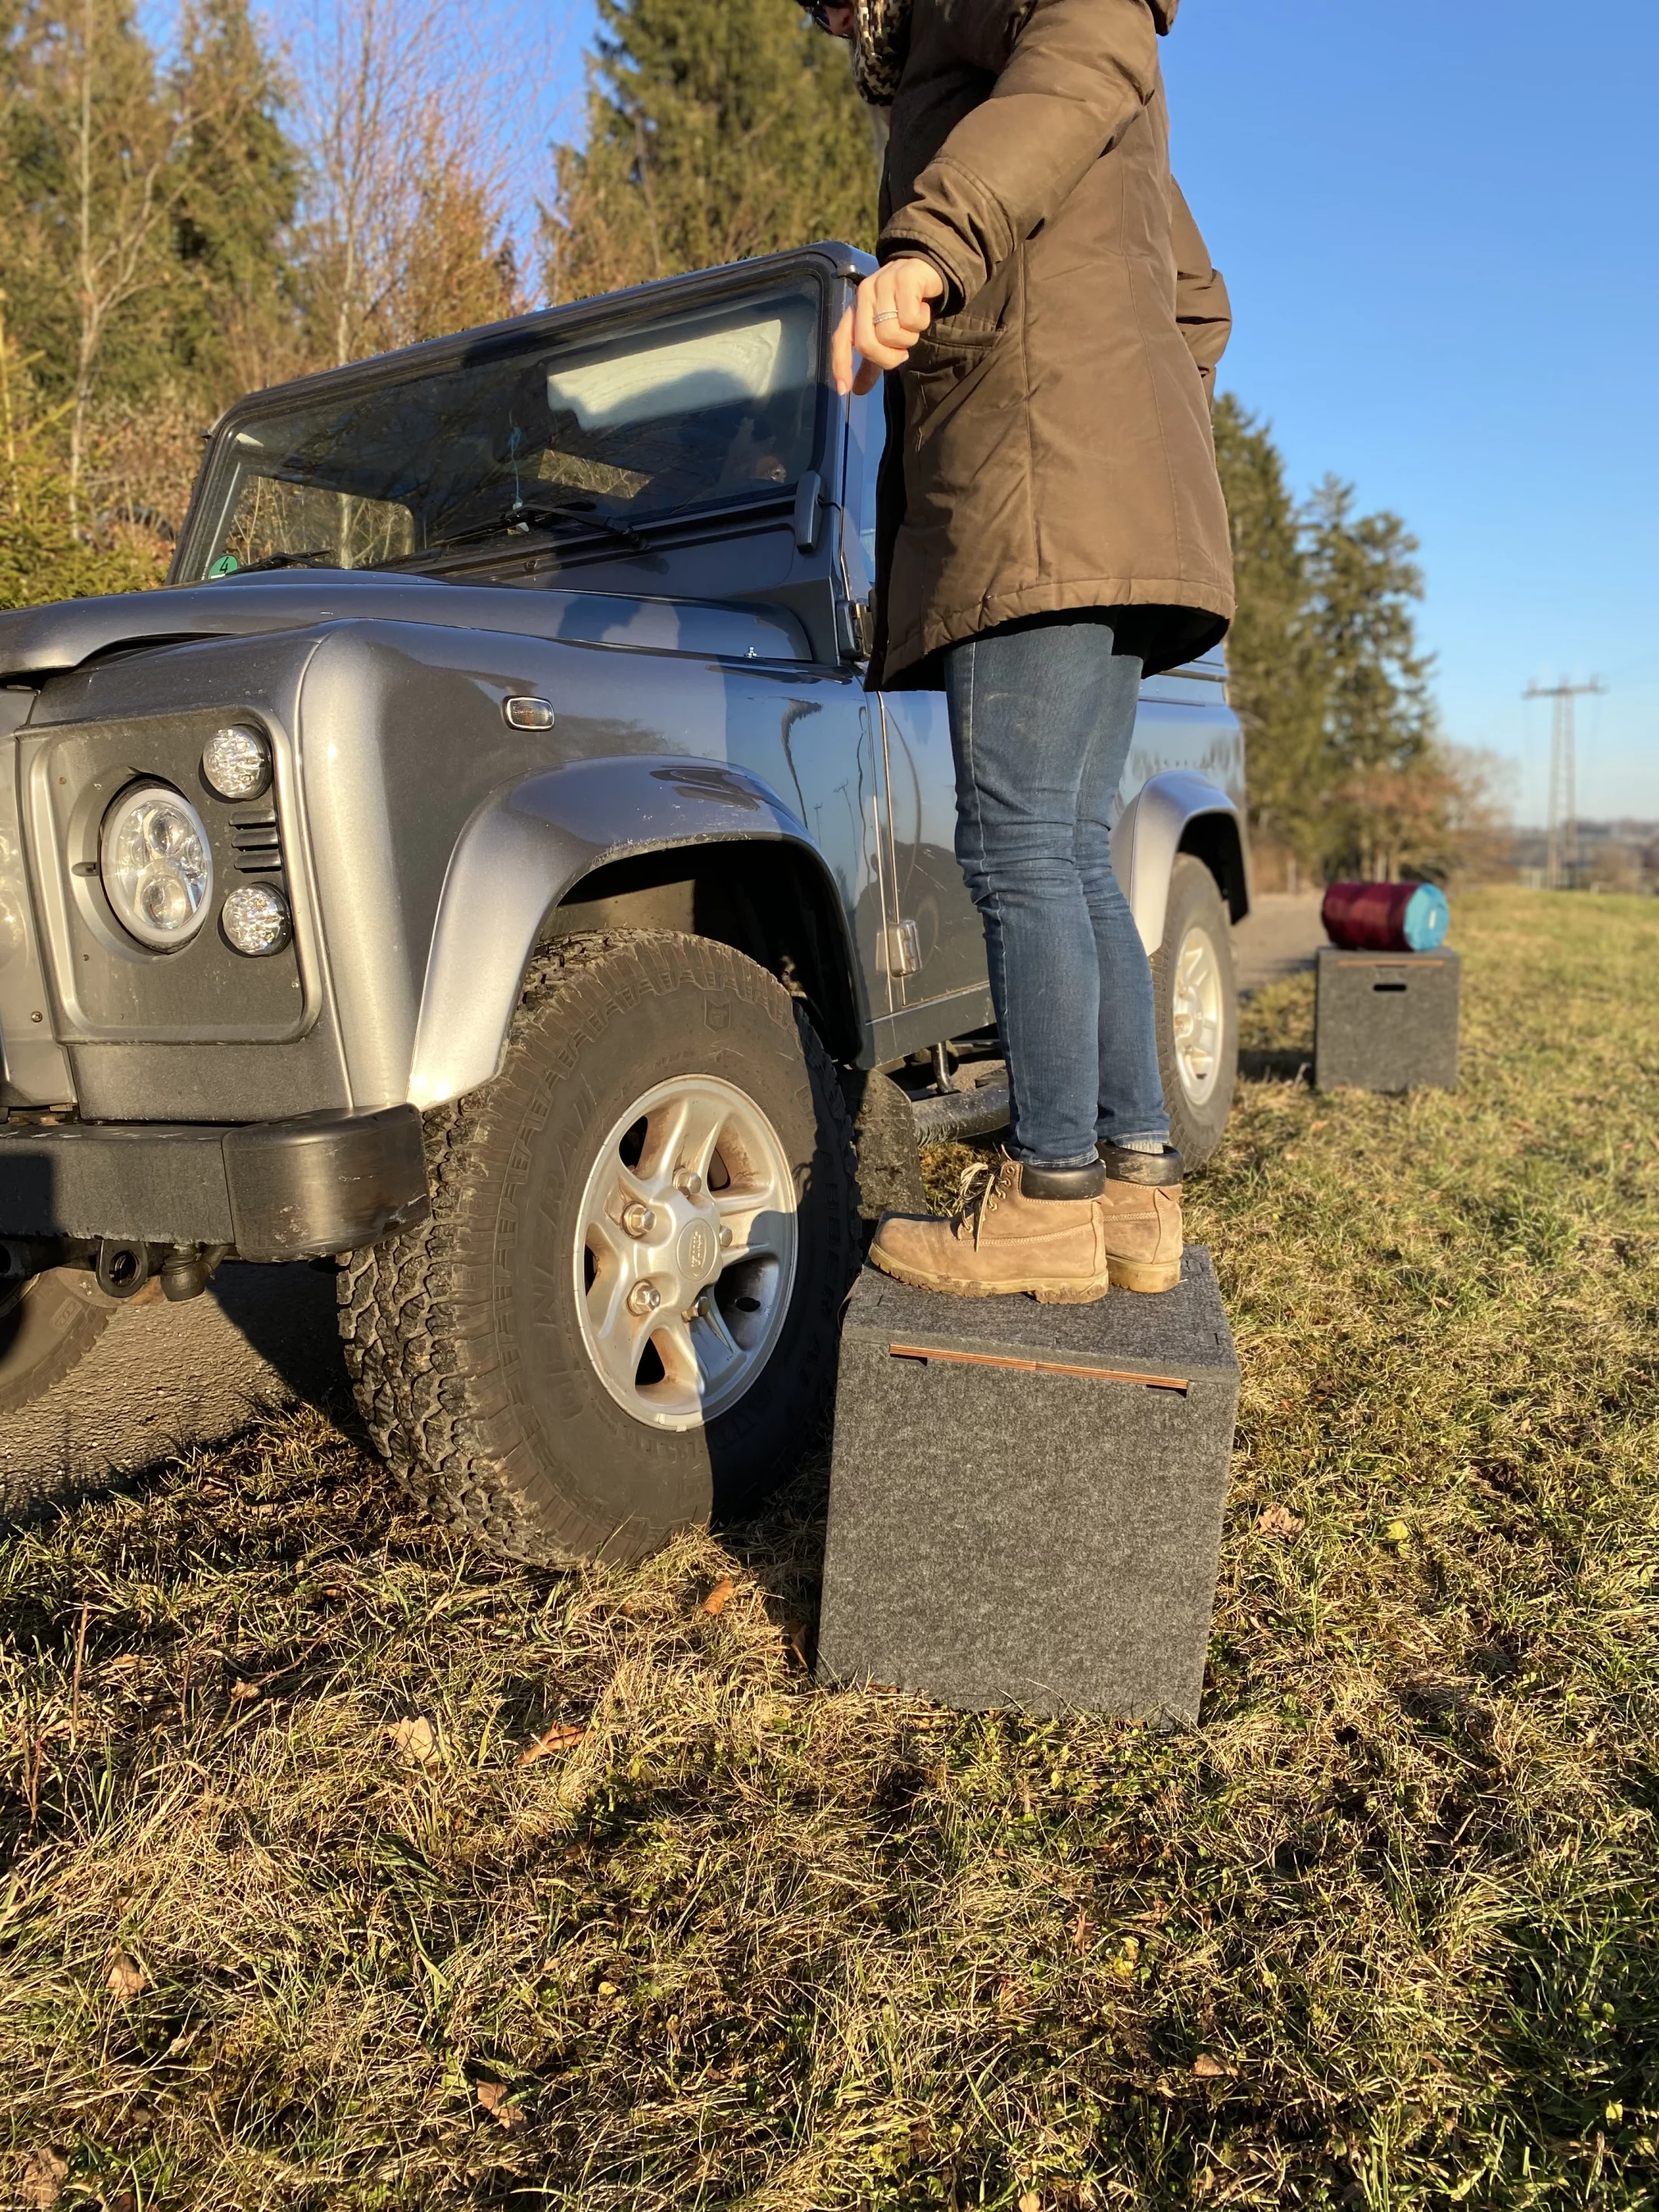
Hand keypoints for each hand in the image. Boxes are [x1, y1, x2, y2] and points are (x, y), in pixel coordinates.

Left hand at [832, 258, 945, 395]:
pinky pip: (910, 319)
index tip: (845, 390)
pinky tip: (923, 309)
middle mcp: (864, 296)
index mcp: (856, 309)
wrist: (925, 270)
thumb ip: (871, 361)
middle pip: (867, 343)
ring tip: (913, 325)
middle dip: (887, 358)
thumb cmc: (903, 305)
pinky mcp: (903, 279)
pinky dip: (921, 322)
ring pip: (890, 333)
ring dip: (908, 338)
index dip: (841, 365)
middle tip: (902, 353)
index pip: (841, 339)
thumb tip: (856, 390)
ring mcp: (882, 285)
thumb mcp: (884, 334)